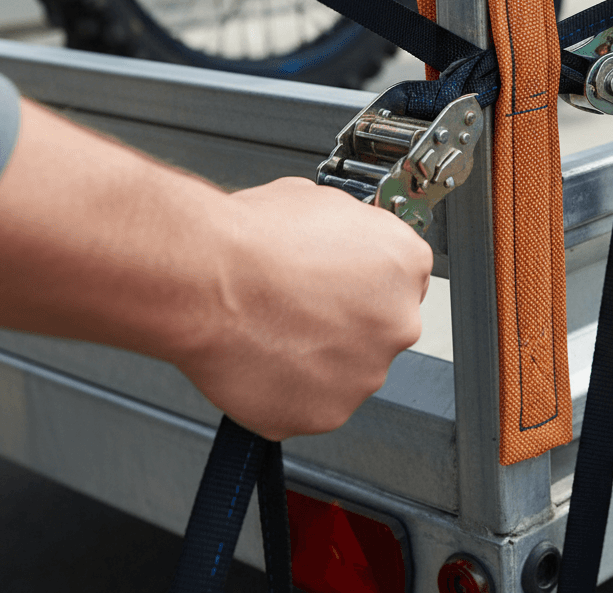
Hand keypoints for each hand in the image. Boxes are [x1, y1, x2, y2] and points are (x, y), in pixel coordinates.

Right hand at [175, 179, 432, 440]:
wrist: (206, 279)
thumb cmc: (254, 238)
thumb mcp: (320, 200)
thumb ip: (350, 229)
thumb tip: (341, 237)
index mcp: (406, 263)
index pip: (402, 279)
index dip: (364, 281)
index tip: (340, 285)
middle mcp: (399, 321)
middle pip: (380, 327)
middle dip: (345, 321)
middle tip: (300, 308)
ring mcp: (366, 372)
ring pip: (347, 369)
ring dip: (318, 357)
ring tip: (273, 330)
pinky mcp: (327, 412)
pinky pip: (311, 403)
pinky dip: (287, 389)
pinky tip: (262, 358)